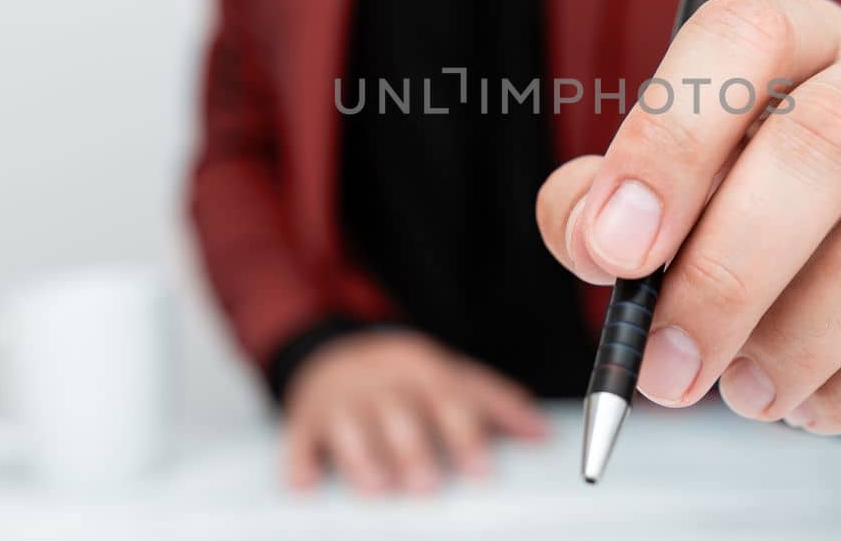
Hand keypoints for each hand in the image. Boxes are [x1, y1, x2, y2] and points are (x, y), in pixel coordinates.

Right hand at [281, 331, 547, 493]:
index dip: (464, 434)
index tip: (480, 469)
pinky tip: (304, 482)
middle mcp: (380, 382)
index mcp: (420, 370)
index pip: (446, 398)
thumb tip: (542, 433)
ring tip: (377, 487)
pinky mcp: (305, 417)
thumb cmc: (406, 379)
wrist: (336, 353)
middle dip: (413, 448)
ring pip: (349, 424)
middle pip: (398, 413)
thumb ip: (496, 404)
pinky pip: (298, 436)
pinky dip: (299, 459)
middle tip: (427, 485)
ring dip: (362, 456)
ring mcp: (340, 398)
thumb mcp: (450, 377)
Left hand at [536, 0, 840, 430]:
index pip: (742, 40)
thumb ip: (603, 206)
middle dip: (733, 270)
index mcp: (800, 40)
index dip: (672, 141)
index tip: (616, 249)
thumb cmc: (759, 206)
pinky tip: (812, 401)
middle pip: (831, 140)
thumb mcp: (669, 192)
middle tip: (668, 362)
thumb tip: (596, 240)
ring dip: (805, 336)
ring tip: (743, 392)